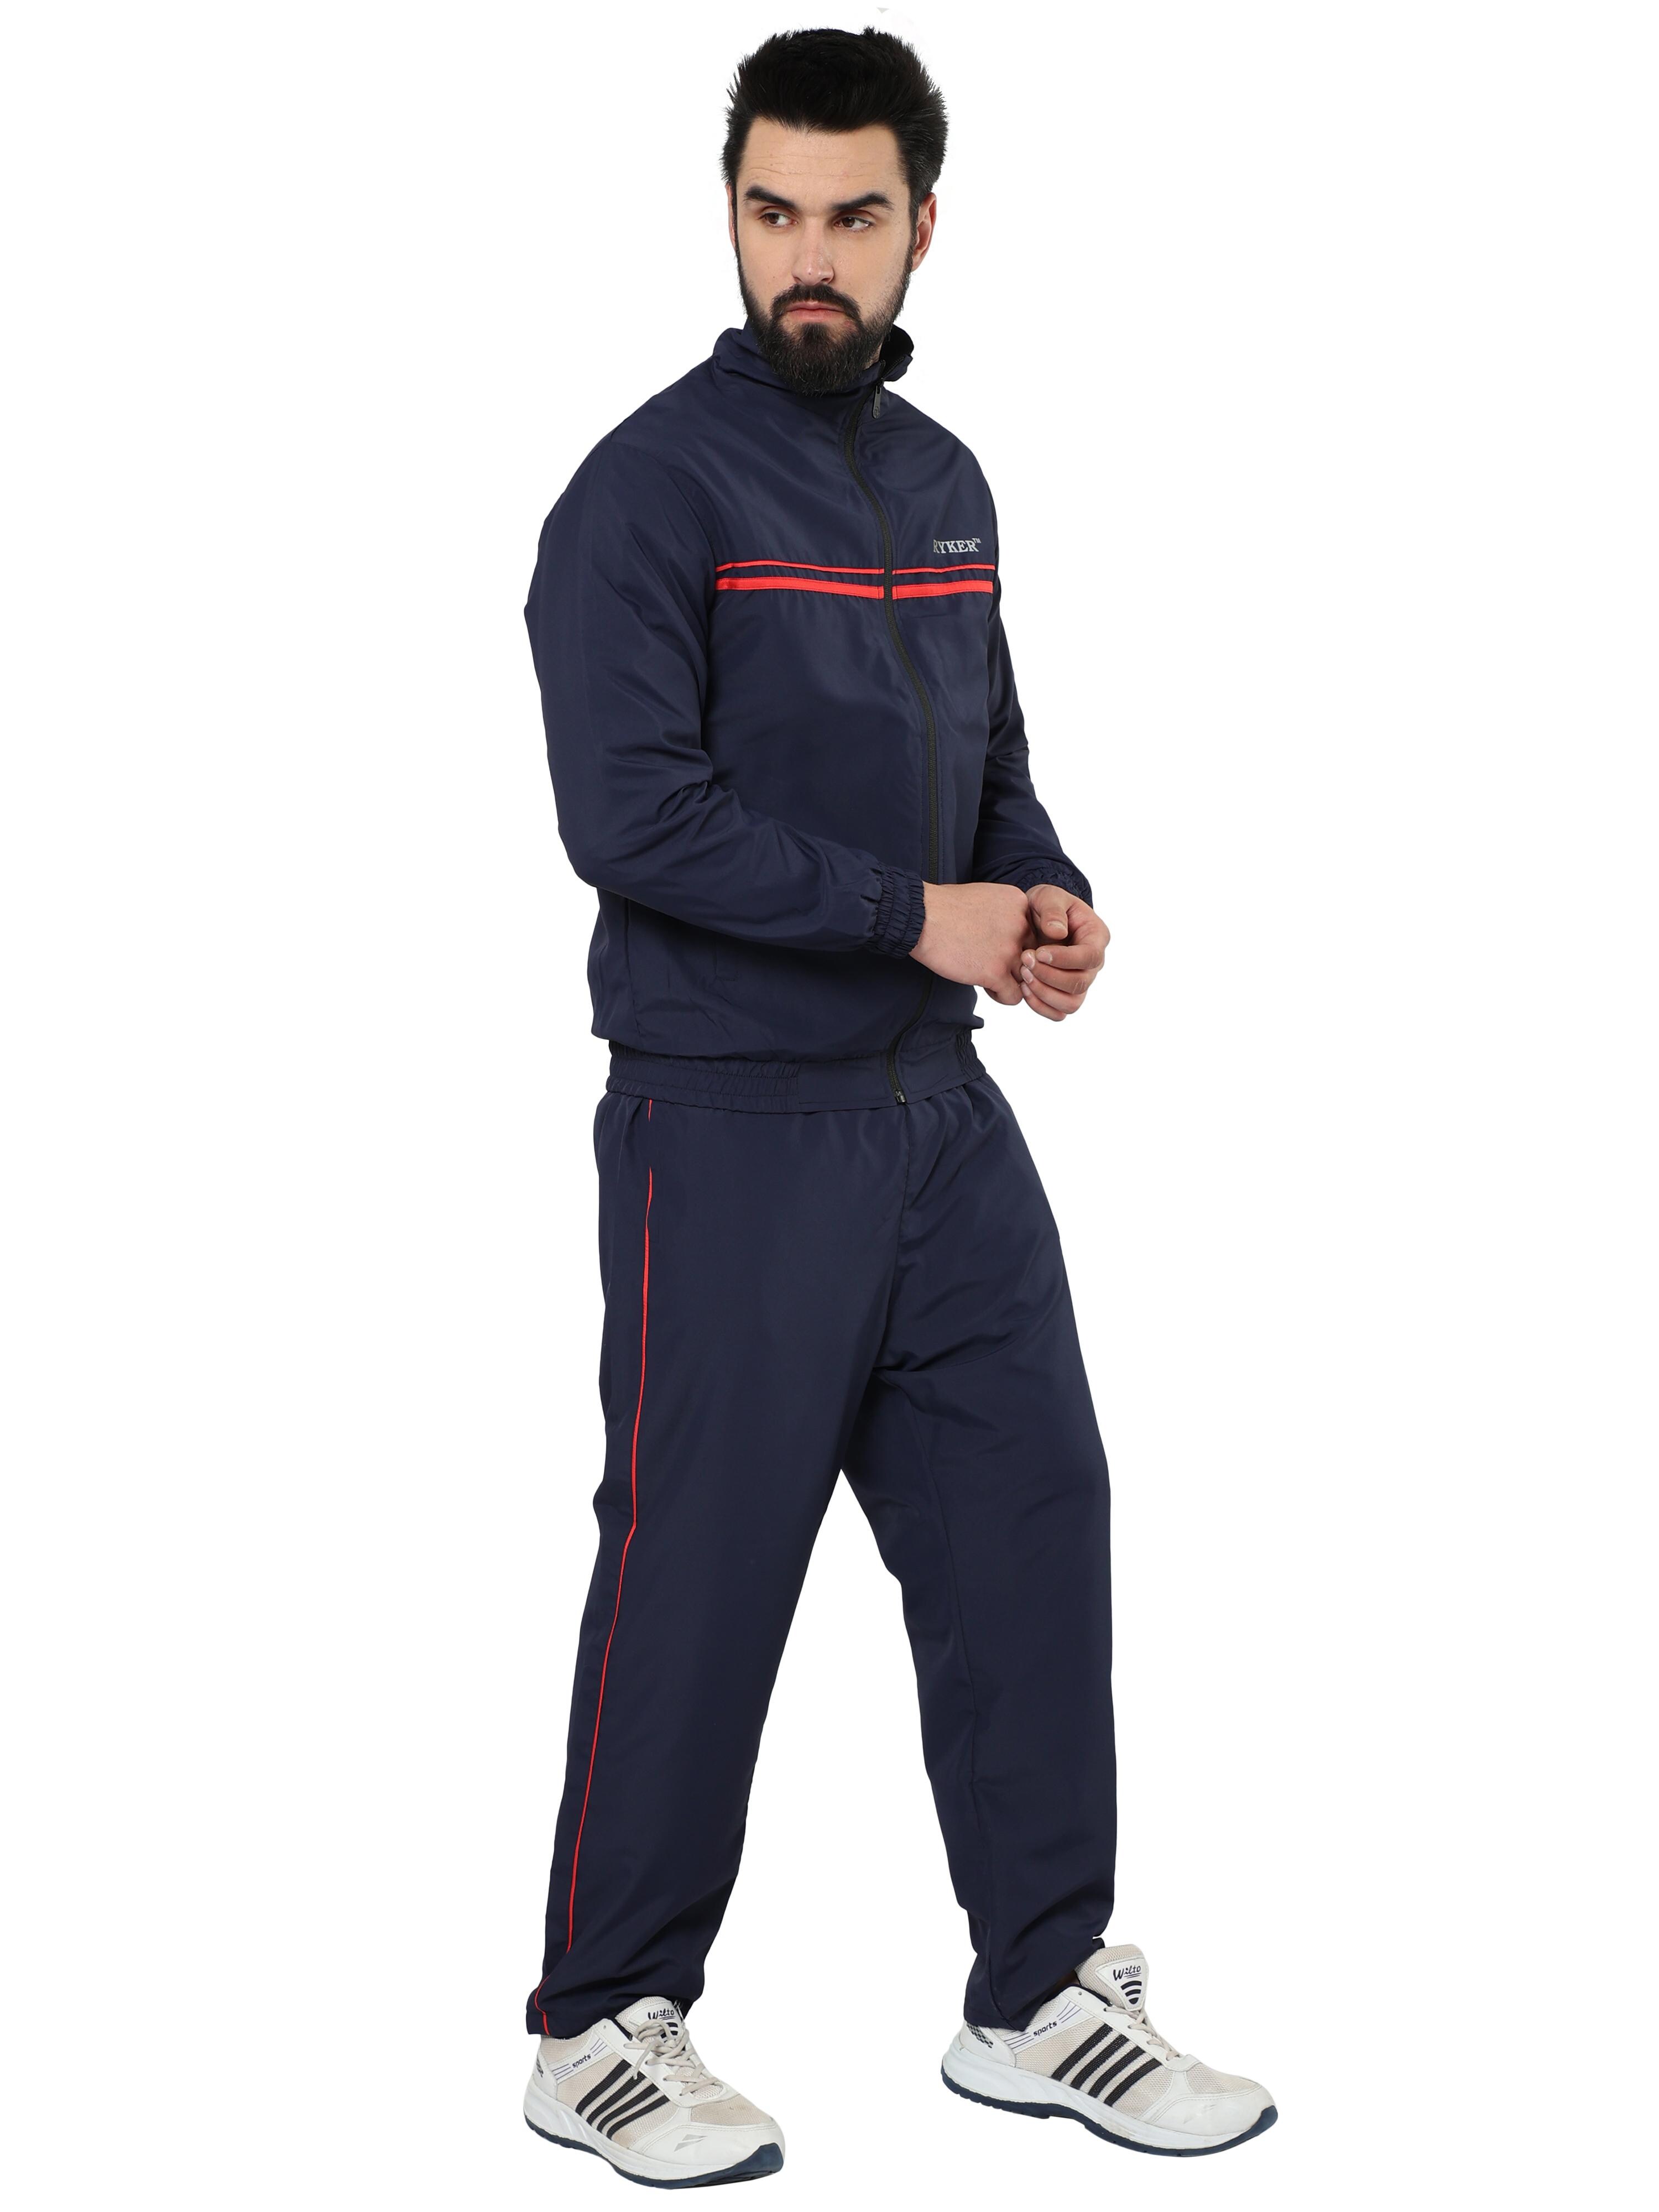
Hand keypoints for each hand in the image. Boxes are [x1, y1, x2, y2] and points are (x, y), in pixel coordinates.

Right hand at [909, 880, 1031, 1002]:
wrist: (921, 916)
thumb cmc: (944, 906)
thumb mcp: (986, 896)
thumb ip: (1005, 912)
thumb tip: (1011, 932)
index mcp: (1020, 904)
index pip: (1033, 933)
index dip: (1018, 943)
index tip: (997, 945)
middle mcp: (1021, 925)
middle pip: (1032, 956)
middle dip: (1015, 962)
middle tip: (991, 962)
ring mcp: (1010, 950)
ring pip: (1026, 978)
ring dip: (1009, 980)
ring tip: (987, 975)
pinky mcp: (995, 972)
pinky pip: (1013, 996)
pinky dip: (1001, 995)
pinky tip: (985, 986)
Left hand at [1016, 886, 1110, 1020]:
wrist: (1034, 918)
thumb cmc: (1046, 905)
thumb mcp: (1048, 896)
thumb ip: (1053, 910)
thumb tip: (1058, 932)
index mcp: (1096, 937)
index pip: (1090, 956)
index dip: (1065, 959)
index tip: (1039, 952)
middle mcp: (1092, 964)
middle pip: (1080, 983)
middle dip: (1049, 976)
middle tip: (1025, 960)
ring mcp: (1079, 981)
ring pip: (1071, 1004)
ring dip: (1044, 993)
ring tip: (1023, 975)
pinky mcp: (1063, 994)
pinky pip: (1058, 1012)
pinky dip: (1040, 1006)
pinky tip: (1023, 988)